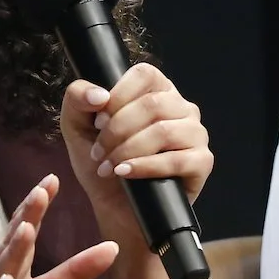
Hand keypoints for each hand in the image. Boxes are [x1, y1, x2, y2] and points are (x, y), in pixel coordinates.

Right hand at [0, 175, 116, 278]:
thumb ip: (75, 272)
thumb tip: (113, 247)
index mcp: (12, 266)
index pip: (26, 230)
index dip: (38, 206)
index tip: (52, 179)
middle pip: (13, 242)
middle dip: (26, 216)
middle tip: (41, 189)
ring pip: (1, 270)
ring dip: (13, 249)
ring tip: (26, 227)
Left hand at [61, 66, 212, 256]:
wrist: (114, 204)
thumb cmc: (101, 160)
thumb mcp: (77, 126)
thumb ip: (77, 99)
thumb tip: (99, 95)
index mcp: (156, 89)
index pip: (144, 74)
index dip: (117, 96)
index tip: (98, 121)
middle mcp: (181, 107)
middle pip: (152, 104)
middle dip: (117, 131)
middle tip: (99, 152)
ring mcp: (195, 133)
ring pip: (163, 131)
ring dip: (128, 150)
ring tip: (108, 167)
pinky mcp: (201, 162)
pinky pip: (177, 160)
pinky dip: (145, 167)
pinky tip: (125, 174)